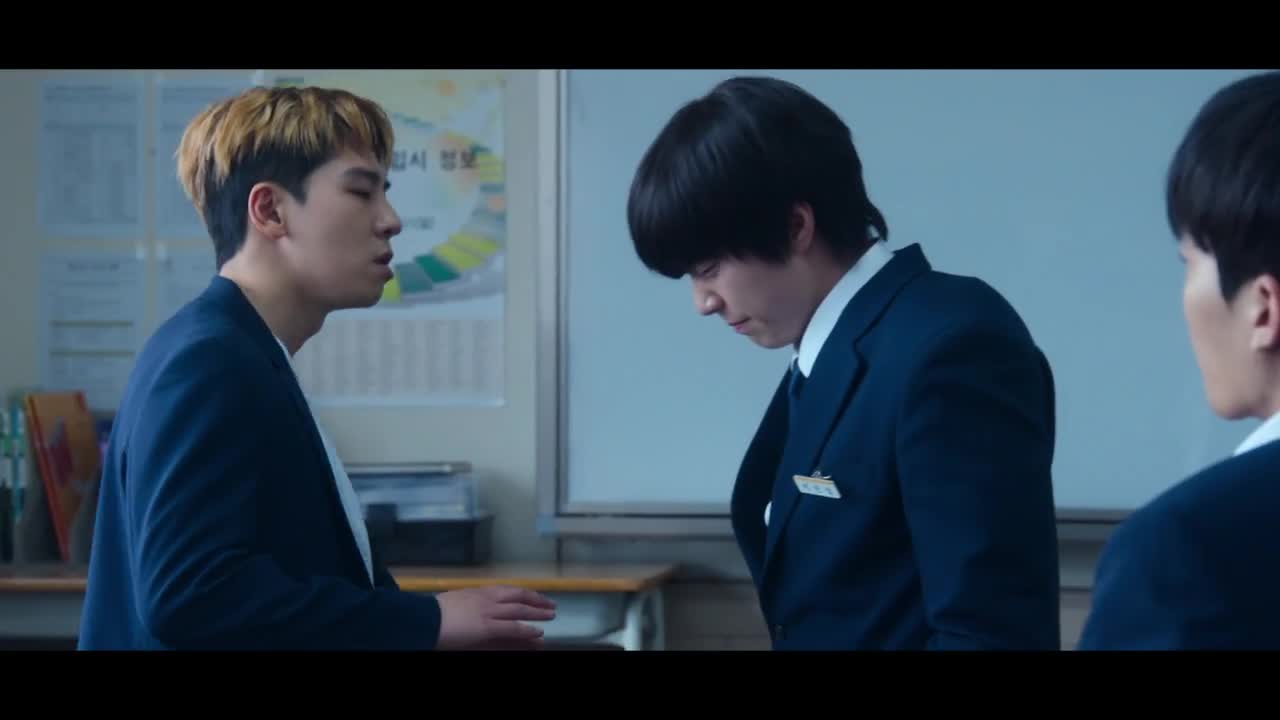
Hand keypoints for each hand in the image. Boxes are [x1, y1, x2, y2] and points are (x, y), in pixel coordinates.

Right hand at [436, 585, 556, 649]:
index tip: (534, 595)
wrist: (424, 618)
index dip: (523, 592)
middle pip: (518, 595)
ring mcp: (488, 611)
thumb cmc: (433, 613)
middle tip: (550, 604)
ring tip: (551, 615)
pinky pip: (512, 627)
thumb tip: (475, 606)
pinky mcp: (487, 626)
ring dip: (537, 612)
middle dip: (536, 599)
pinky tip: (538, 632)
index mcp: (477, 591)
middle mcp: (486, 598)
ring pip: (519, 609)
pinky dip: (526, 629)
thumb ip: (470, 602)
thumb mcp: (455, 602)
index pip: (507, 590)